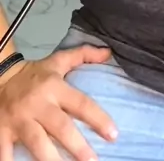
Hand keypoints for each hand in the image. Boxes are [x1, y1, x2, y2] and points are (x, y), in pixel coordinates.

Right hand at [0, 45, 117, 160]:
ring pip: (37, 142)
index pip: (81, 104)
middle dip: (77, 145)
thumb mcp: (59, 60)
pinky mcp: (2, 130)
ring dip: (50, 159)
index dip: (98, 118)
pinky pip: (5, 149)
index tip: (113, 134)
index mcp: (55, 88)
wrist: (0, 75)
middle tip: (93, 160)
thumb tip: (108, 52)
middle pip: (60, 127)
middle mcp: (39, 104)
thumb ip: (84, 55)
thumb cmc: (35, 74)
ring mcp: (20, 119)